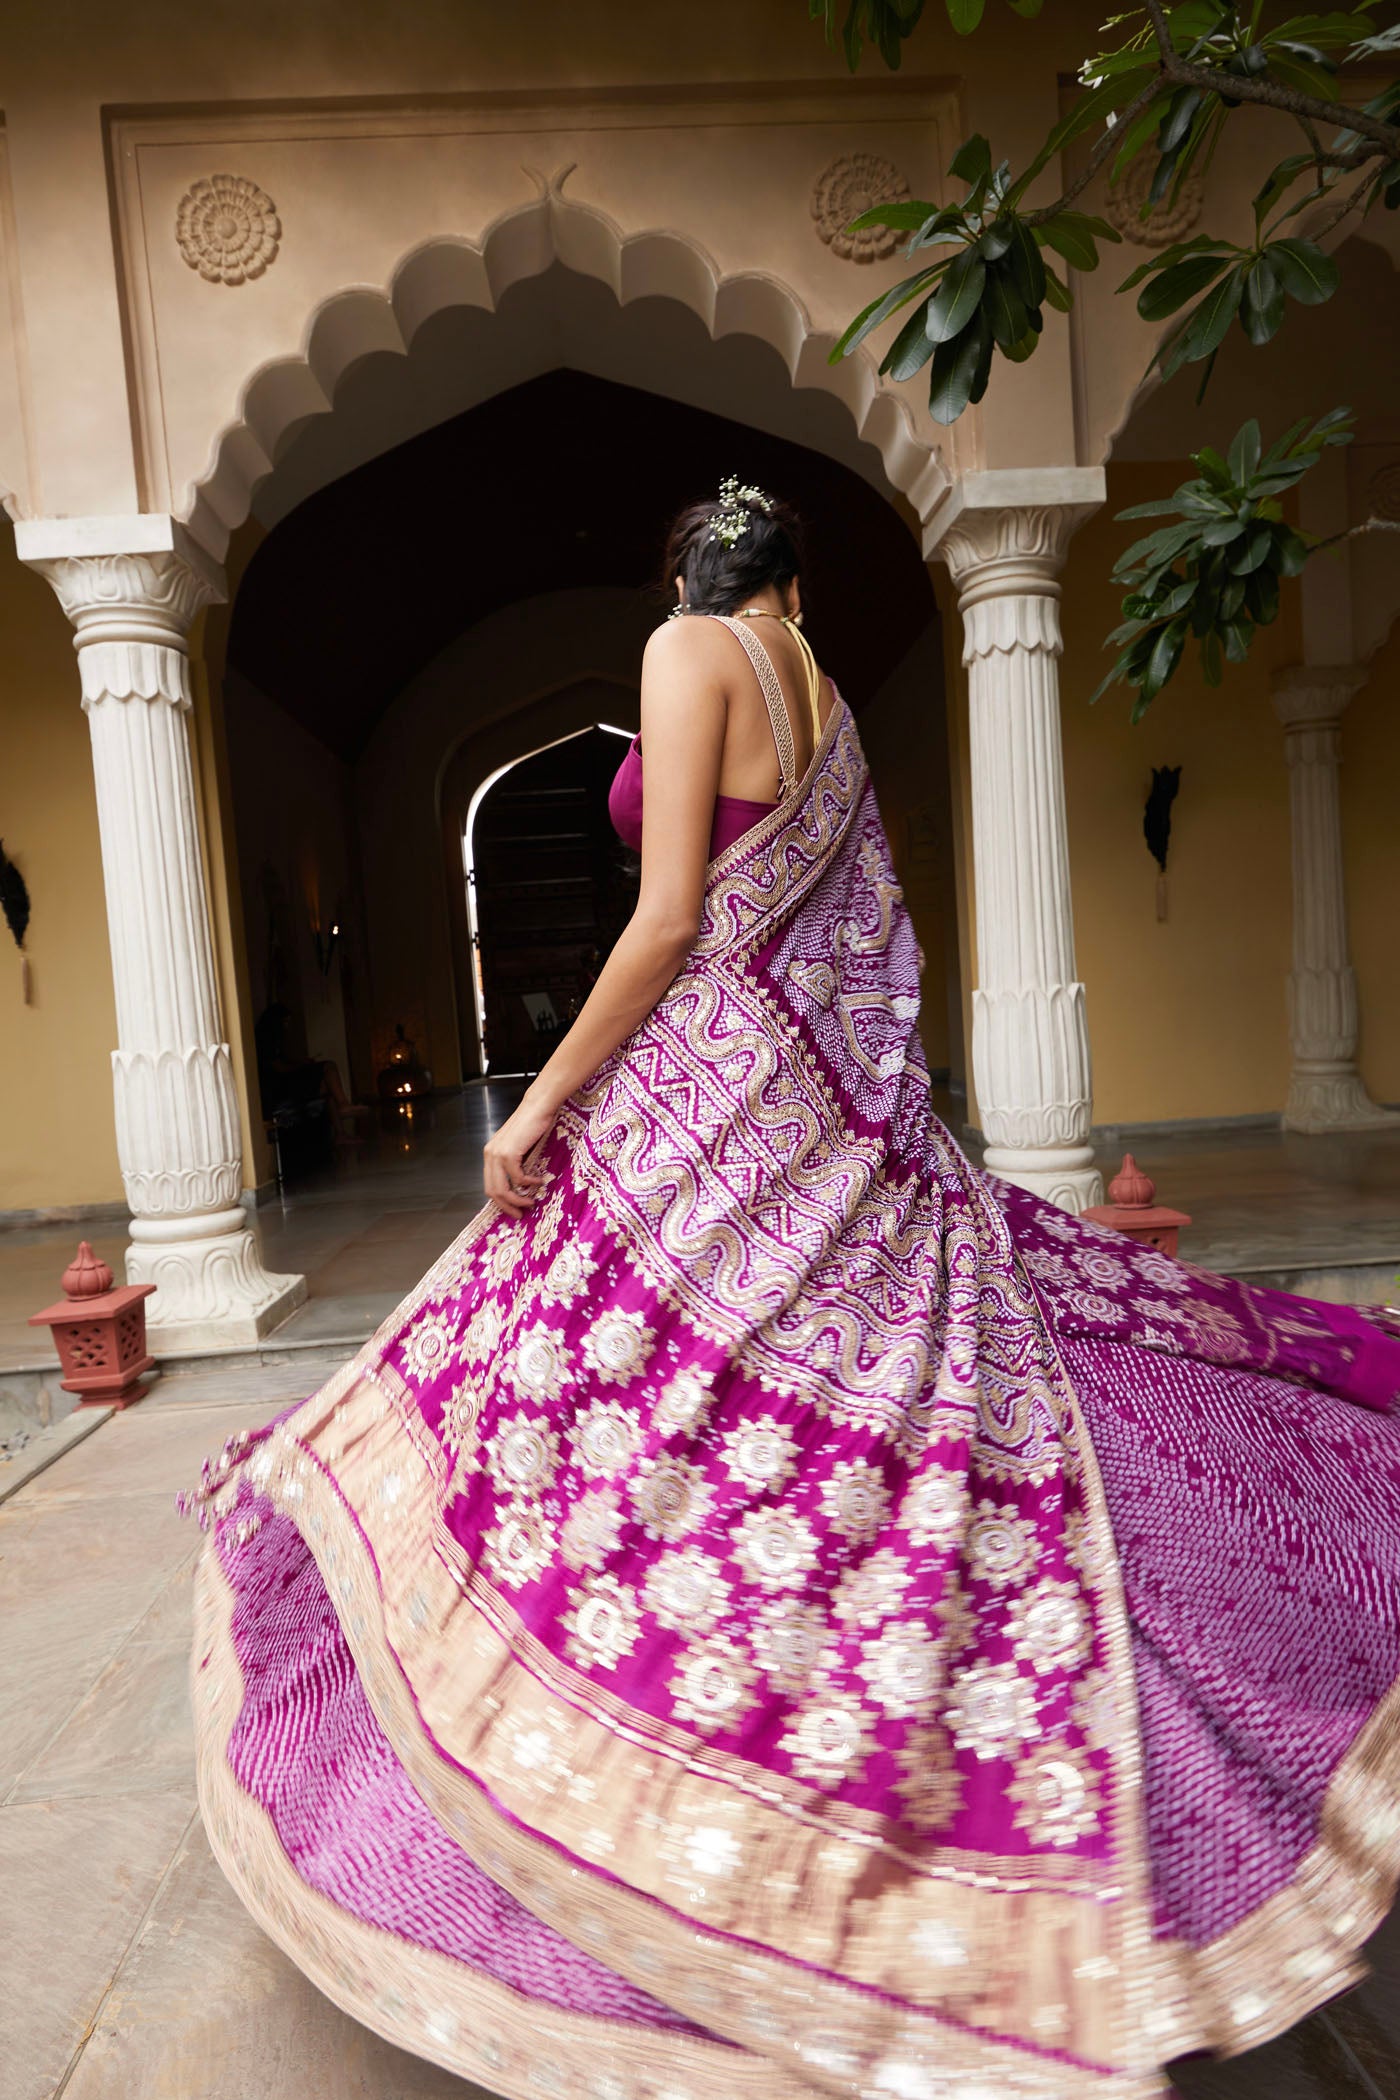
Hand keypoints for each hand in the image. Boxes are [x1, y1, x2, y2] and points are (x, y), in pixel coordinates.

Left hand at [483, 1094, 557, 1215]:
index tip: (514, 1209)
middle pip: (493, 1191)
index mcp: (490, 1155)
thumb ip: (515, 1164)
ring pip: (503, 1188)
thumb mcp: (519, 1148)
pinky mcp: (509, 1153)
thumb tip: (521, 1186)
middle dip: (507, 1206)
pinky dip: (529, 1183)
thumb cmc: (532, 1126)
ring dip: (518, 1199)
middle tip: (521, 1214)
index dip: (501, 1201)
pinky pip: (518, 1178)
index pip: (489, 1185)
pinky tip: (539, 1181)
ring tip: (531, 1202)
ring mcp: (497, 1154)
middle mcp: (489, 1155)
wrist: (537, 1108)